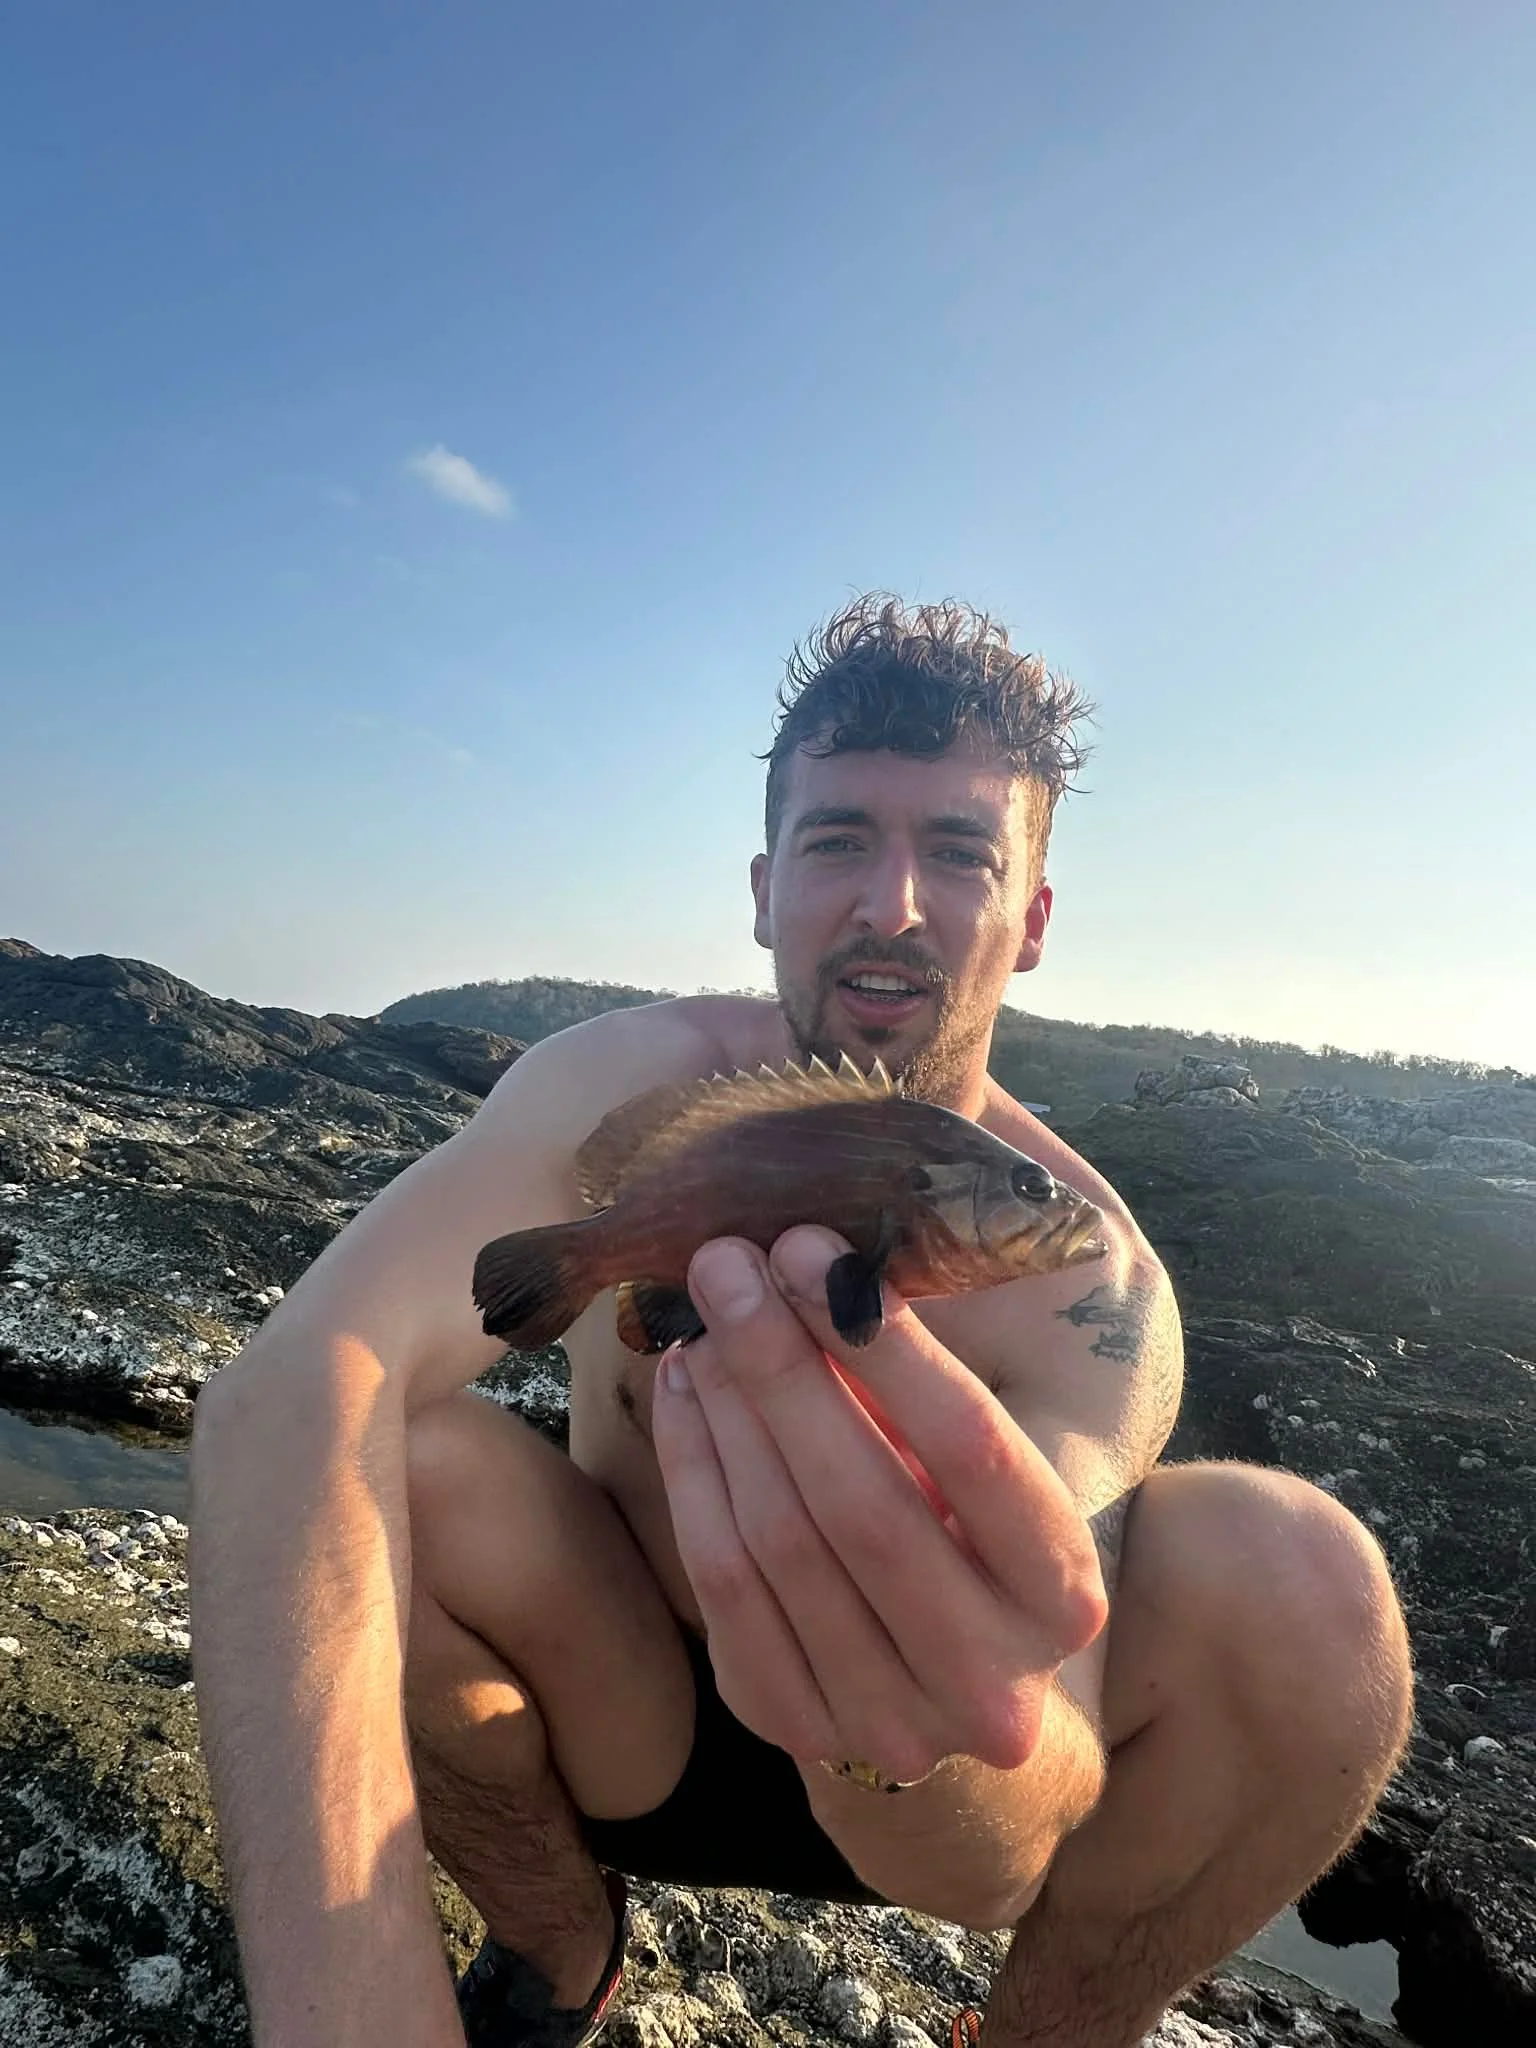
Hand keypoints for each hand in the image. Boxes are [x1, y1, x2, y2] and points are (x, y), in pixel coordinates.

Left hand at [650, 1227, 1107, 1785]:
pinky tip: (684, 1392)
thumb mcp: (996, 1468)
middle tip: (727, 1265)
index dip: (885, 1343)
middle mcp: (987, 1681)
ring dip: (727, 1409)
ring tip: (701, 1320)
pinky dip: (692, 1470)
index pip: (972, 1448)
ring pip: (776, 1541)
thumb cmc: (976, 1540)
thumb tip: (833, 1262)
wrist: (955, 1689)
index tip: (811, 1251)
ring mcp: (884, 1722)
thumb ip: (935, 1385)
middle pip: (859, 1501)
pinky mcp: (790, 1725)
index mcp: (1063, 1595)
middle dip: (780, 1363)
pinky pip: (719, 1582)